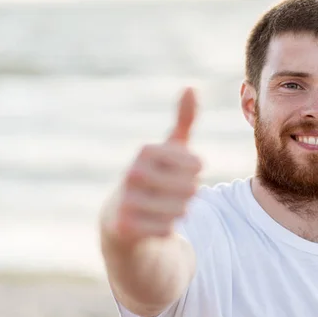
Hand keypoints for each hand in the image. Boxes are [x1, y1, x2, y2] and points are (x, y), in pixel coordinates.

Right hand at [104, 87, 201, 242]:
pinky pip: (167, 229)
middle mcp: (132, 173)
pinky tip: (152, 222)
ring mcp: (127, 200)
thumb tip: (191, 87)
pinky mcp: (125, 226)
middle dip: (187, 194)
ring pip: (181, 211)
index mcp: (146, 151)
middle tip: (168, 193)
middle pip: (191, 189)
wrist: (120, 217)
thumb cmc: (154, 177)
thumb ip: (184, 120)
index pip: (197, 166)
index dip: (195, 173)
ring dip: (178, 212)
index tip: (180, 172)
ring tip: (161, 207)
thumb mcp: (169, 149)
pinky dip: (166, 228)